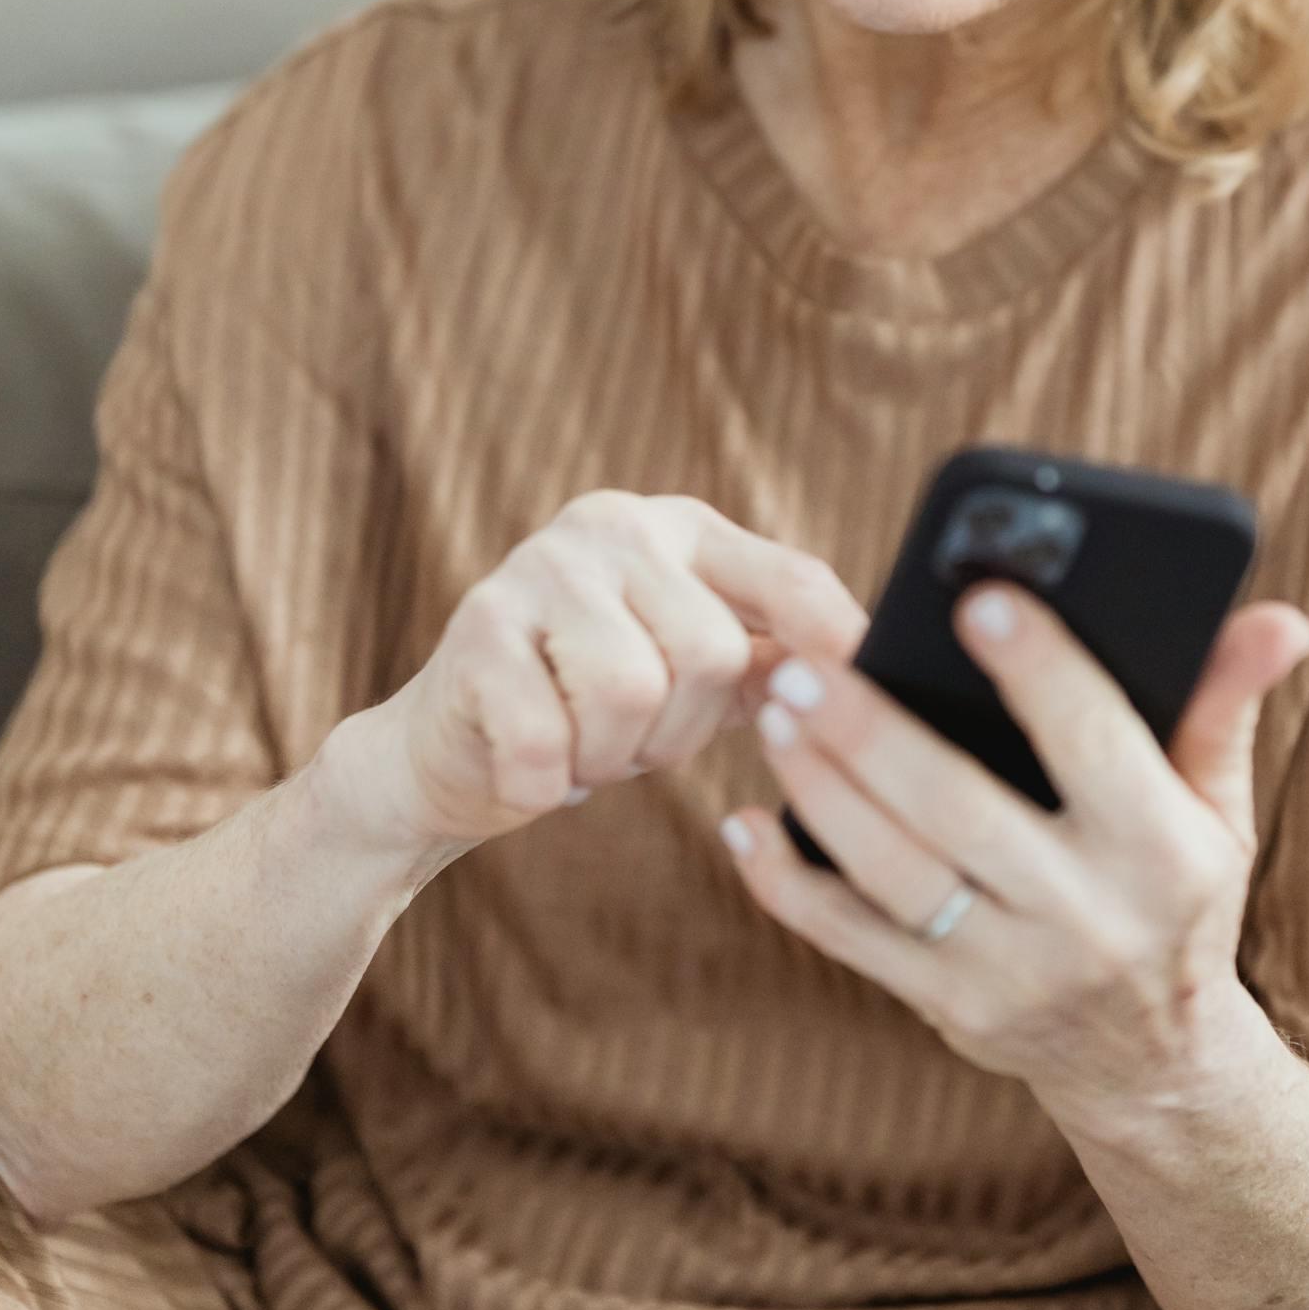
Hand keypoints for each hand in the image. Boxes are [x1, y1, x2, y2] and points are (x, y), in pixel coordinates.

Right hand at [352, 492, 870, 860]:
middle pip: (710, 652)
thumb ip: (770, 657)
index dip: (835, 643)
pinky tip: (533, 764)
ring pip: (631, 692)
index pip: (790, 578)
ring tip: (584, 746)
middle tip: (633, 741)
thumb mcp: (688, 671)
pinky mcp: (474, 631)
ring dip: (611, 755)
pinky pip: (546, 740)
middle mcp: (613, 527)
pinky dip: (548, 782)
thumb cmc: (586, 707)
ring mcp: (537, 569)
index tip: (861, 699)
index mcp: (680, 529)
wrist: (441, 750)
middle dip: (680, 732)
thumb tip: (867, 671)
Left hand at [718, 585, 1308, 1129]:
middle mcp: (1088, 920)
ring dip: (821, 791)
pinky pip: (850, 942)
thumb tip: (1280, 617)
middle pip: (960, 811)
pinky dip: (787, 884)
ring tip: (774, 710)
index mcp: (1164, 852)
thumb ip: (1224, 703)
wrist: (1159, 1069)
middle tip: (805, 661)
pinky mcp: (948, 1013)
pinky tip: (743, 821)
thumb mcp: (1217, 808)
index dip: (1040, 671)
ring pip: (894, 874)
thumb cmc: (1180, 897)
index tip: (978, 599)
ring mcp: (1010, 975)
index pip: (1095, 743)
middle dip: (874, 732)